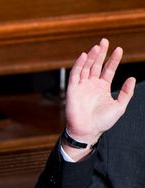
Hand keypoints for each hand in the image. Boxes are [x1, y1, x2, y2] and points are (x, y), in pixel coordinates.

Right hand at [64, 38, 135, 157]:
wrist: (87, 130)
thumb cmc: (103, 121)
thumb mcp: (120, 106)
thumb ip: (126, 93)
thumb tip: (132, 78)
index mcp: (103, 88)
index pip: (108, 70)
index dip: (114, 60)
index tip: (119, 49)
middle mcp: (92, 85)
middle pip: (97, 65)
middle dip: (101, 53)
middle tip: (105, 41)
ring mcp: (82, 86)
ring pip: (86, 67)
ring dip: (91, 57)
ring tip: (97, 46)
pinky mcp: (72, 89)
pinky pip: (75, 74)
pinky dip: (79, 65)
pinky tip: (84, 56)